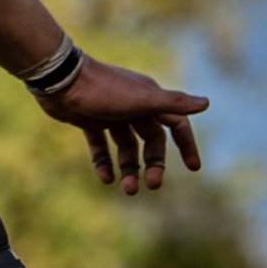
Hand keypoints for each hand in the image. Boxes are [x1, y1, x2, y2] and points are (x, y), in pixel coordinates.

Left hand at [36, 53, 207, 193]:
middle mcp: (132, 106)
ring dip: (129, 168)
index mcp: (149, 99)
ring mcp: (109, 113)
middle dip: (153, 164)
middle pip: (151, 141)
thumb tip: (206, 103)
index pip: (176, 124)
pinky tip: (105, 178)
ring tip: (127, 189)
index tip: (193, 167)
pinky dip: (104, 162)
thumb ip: (173, 103)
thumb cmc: (103, 89)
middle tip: (151, 186)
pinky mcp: (88, 119)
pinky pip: (100, 145)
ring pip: (126, 146)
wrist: (59, 78)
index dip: (186, 144)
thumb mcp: (142, 100)